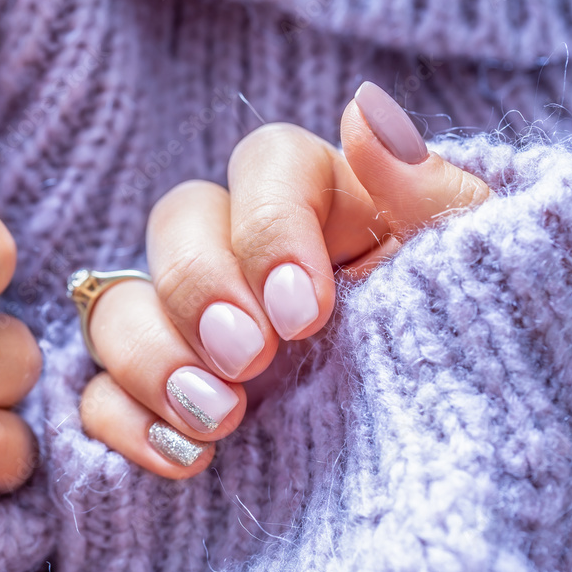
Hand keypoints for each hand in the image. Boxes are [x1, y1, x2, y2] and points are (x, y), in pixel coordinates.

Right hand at [79, 82, 492, 477]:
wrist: (452, 458)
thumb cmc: (464, 344)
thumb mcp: (470, 272)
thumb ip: (424, 194)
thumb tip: (361, 114)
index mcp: (321, 206)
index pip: (265, 164)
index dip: (269, 226)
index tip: (307, 311)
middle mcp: (243, 256)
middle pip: (176, 222)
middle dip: (200, 288)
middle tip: (249, 359)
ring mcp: (192, 330)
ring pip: (121, 304)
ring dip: (152, 356)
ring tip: (219, 417)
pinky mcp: (160, 399)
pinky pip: (100, 393)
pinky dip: (126, 421)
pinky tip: (184, 457)